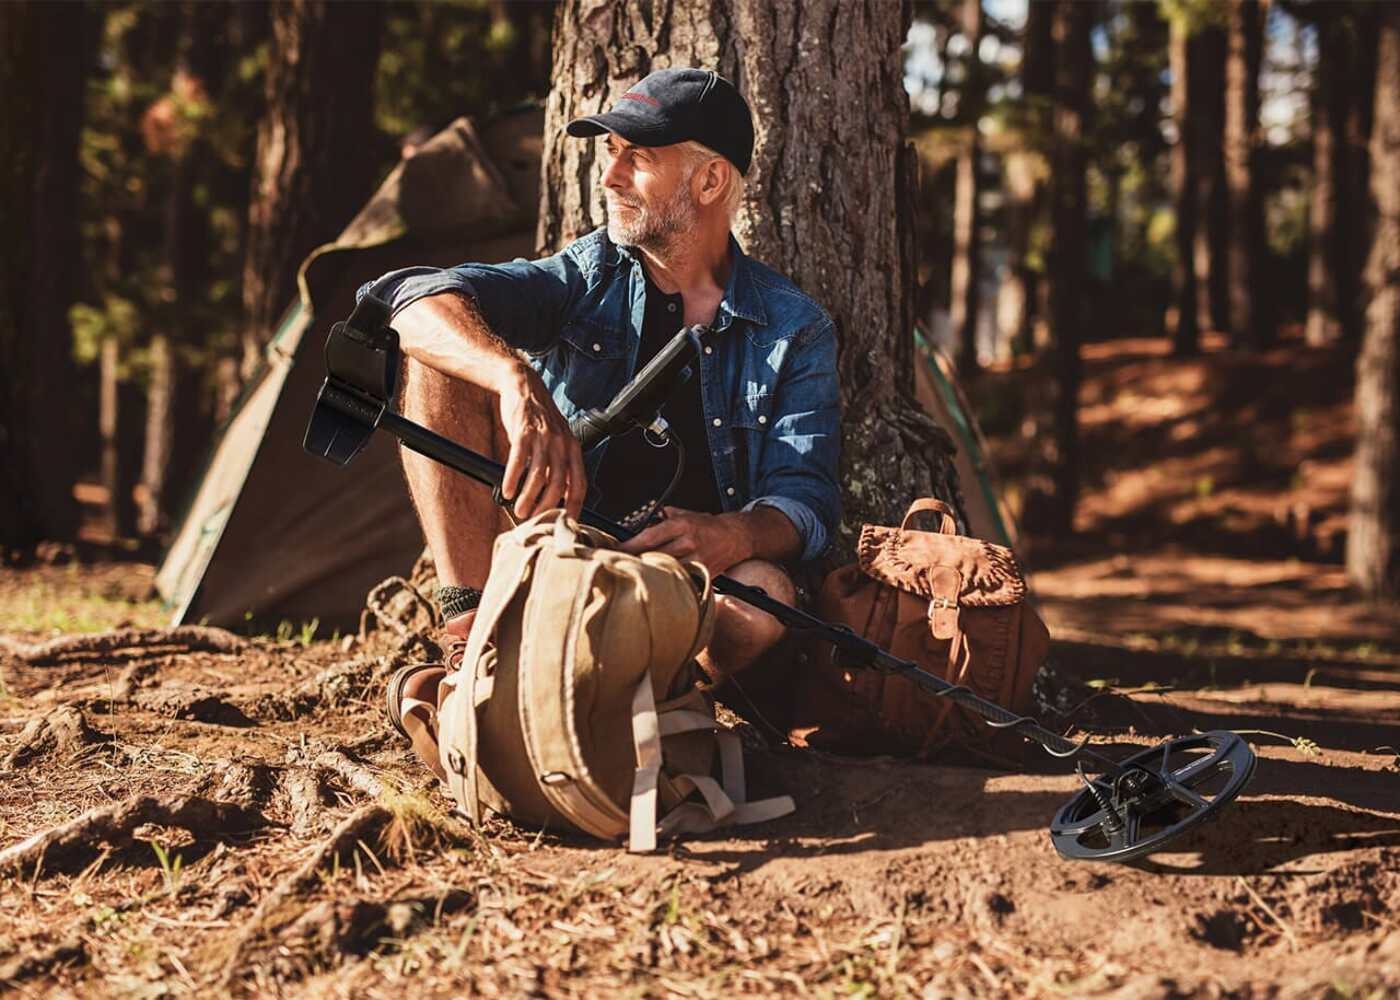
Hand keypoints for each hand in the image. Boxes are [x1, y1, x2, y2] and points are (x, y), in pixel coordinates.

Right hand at [496, 366, 585, 519]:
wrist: (524, 386)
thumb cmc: (540, 420)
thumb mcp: (557, 441)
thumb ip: (559, 466)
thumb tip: (558, 496)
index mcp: (574, 449)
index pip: (579, 485)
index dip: (573, 508)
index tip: (563, 523)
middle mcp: (562, 444)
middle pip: (558, 484)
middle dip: (546, 508)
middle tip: (535, 521)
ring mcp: (543, 437)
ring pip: (539, 476)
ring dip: (528, 498)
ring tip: (519, 511)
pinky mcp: (523, 431)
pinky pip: (518, 460)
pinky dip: (512, 479)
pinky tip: (507, 491)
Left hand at [618, 507, 752, 574]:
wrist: (735, 537)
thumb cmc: (707, 526)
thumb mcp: (684, 514)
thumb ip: (662, 518)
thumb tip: (640, 526)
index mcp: (681, 525)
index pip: (648, 538)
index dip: (629, 546)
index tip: (615, 550)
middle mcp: (688, 542)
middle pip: (654, 556)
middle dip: (636, 561)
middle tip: (621, 565)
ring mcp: (696, 559)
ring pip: (666, 570)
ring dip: (651, 573)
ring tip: (637, 575)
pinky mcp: (703, 573)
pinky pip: (681, 580)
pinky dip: (670, 582)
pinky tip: (660, 583)